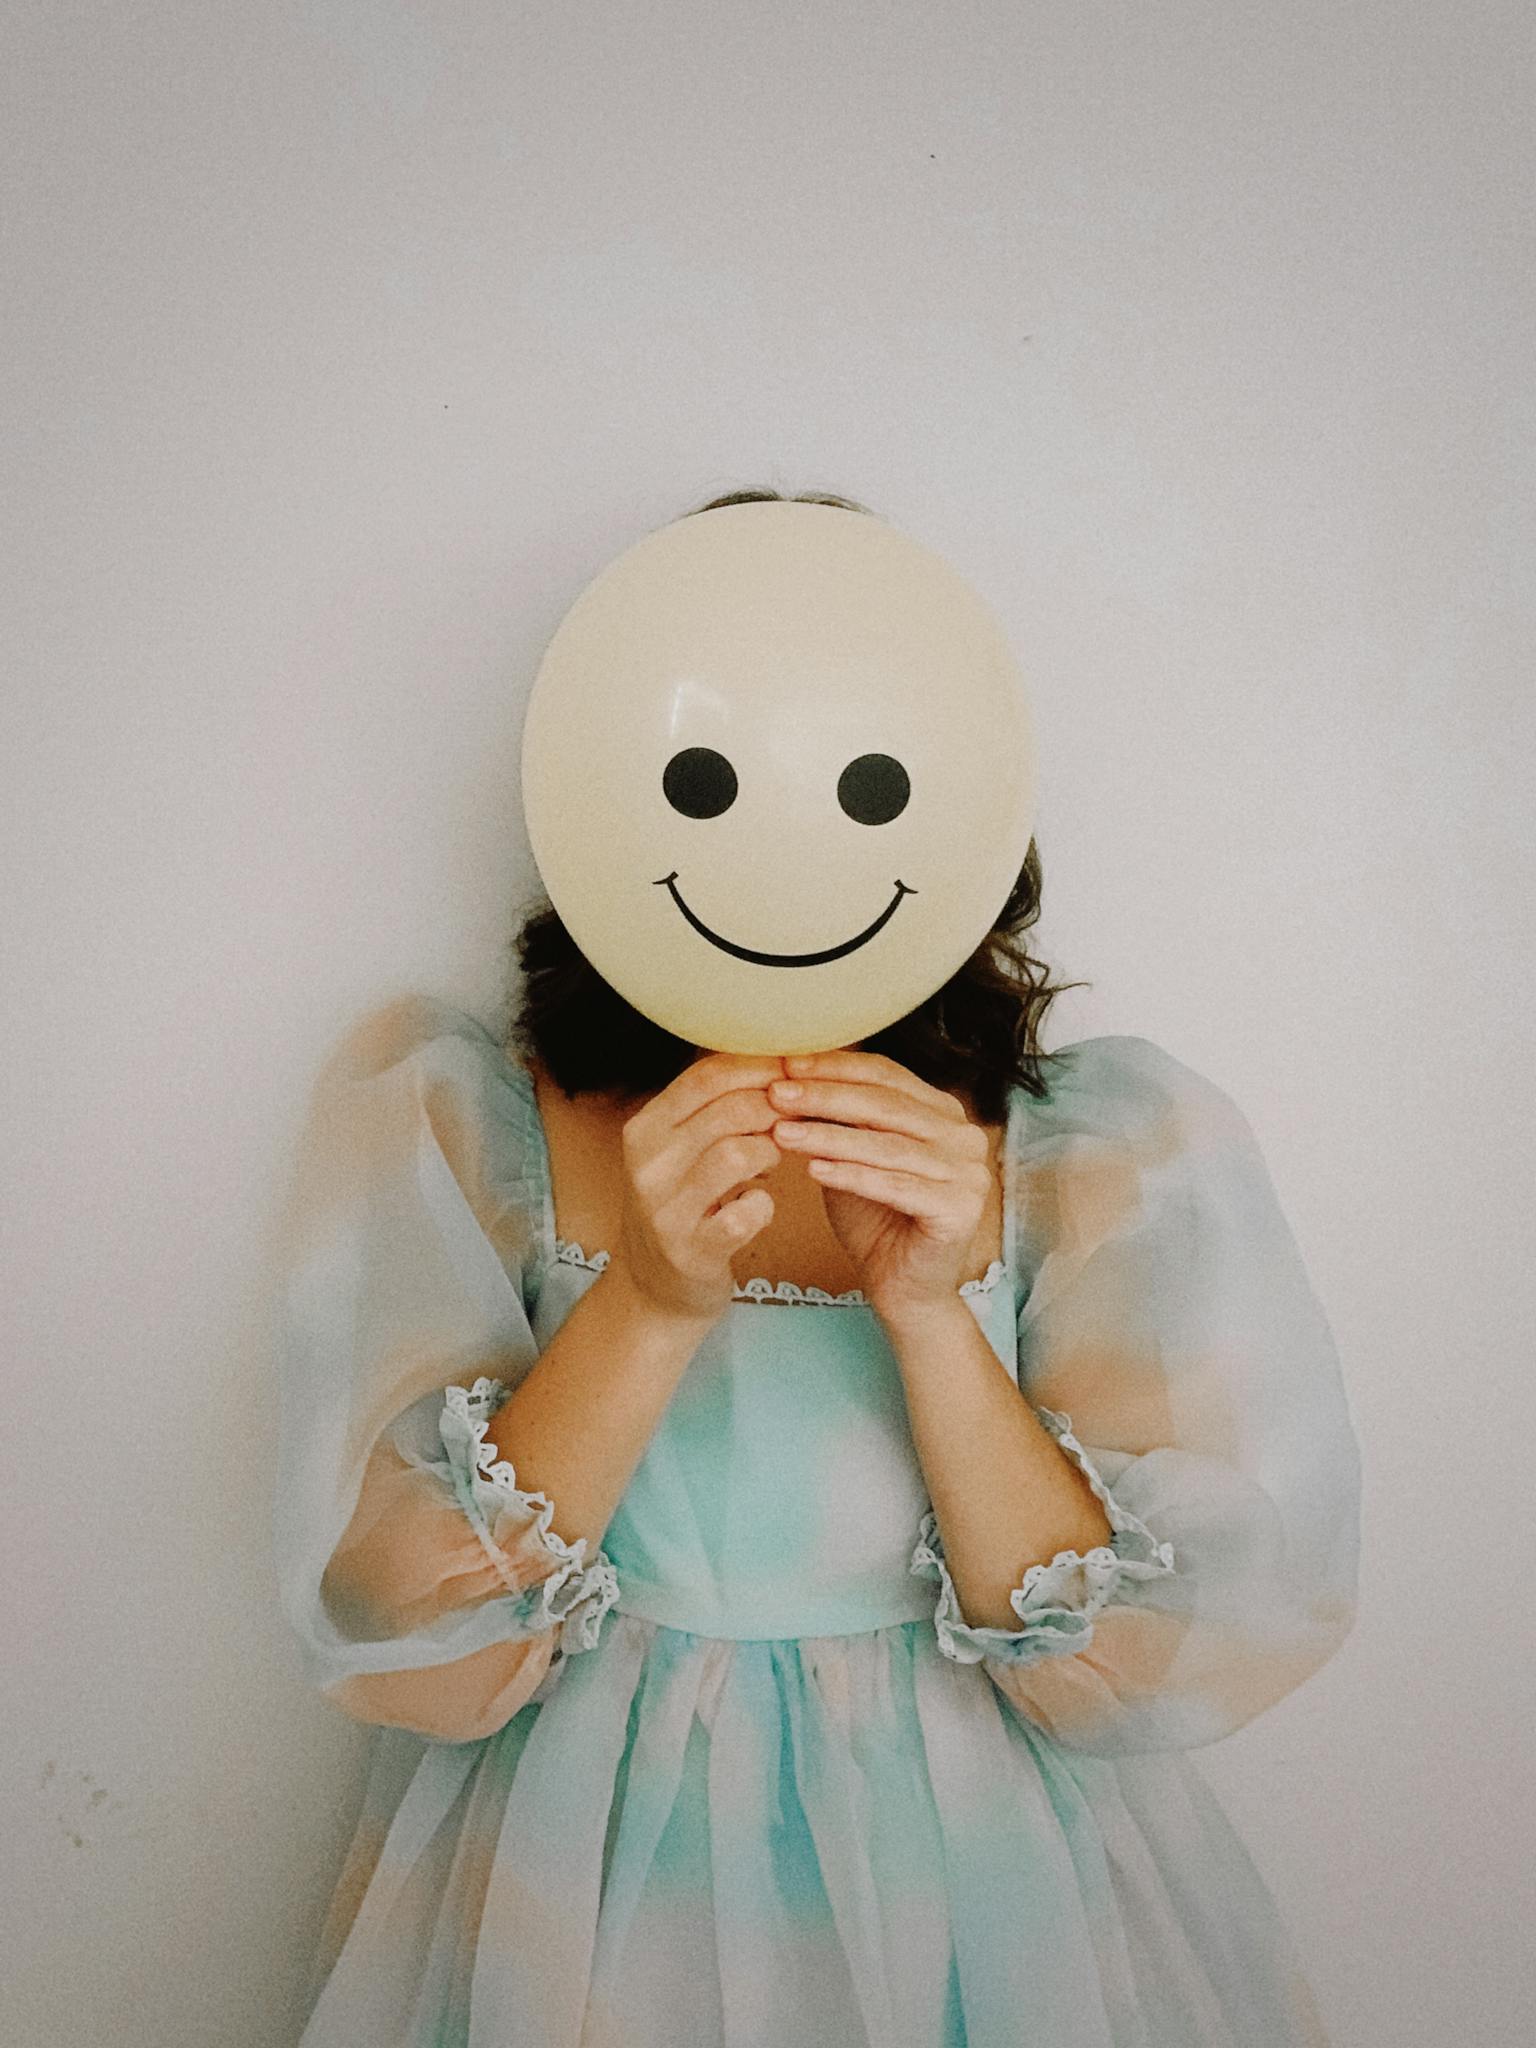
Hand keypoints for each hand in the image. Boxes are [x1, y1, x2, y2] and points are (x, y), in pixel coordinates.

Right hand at [612, 1052, 785, 1324]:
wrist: (653, 1289)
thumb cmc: (683, 1206)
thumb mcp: (678, 1151)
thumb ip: (710, 1109)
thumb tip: (773, 1062)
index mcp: (644, 1129)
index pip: (705, 1075)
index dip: (758, 1066)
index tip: (793, 1069)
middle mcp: (648, 1164)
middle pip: (729, 1109)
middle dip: (775, 1109)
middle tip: (795, 1120)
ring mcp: (666, 1210)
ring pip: (739, 1152)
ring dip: (772, 1152)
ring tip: (774, 1160)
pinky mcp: (691, 1251)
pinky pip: (746, 1213)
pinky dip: (766, 1205)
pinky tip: (762, 1205)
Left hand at [766, 1048, 993, 1317]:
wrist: (904, 1290)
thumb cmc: (876, 1221)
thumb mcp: (851, 1158)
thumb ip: (838, 1121)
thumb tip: (788, 1078)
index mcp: (944, 1113)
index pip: (887, 1075)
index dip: (835, 1067)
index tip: (786, 1063)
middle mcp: (964, 1136)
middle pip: (885, 1105)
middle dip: (825, 1096)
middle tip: (778, 1093)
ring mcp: (969, 1172)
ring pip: (886, 1145)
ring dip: (828, 1135)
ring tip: (781, 1131)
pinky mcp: (961, 1209)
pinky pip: (896, 1186)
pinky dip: (852, 1175)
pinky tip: (814, 1170)